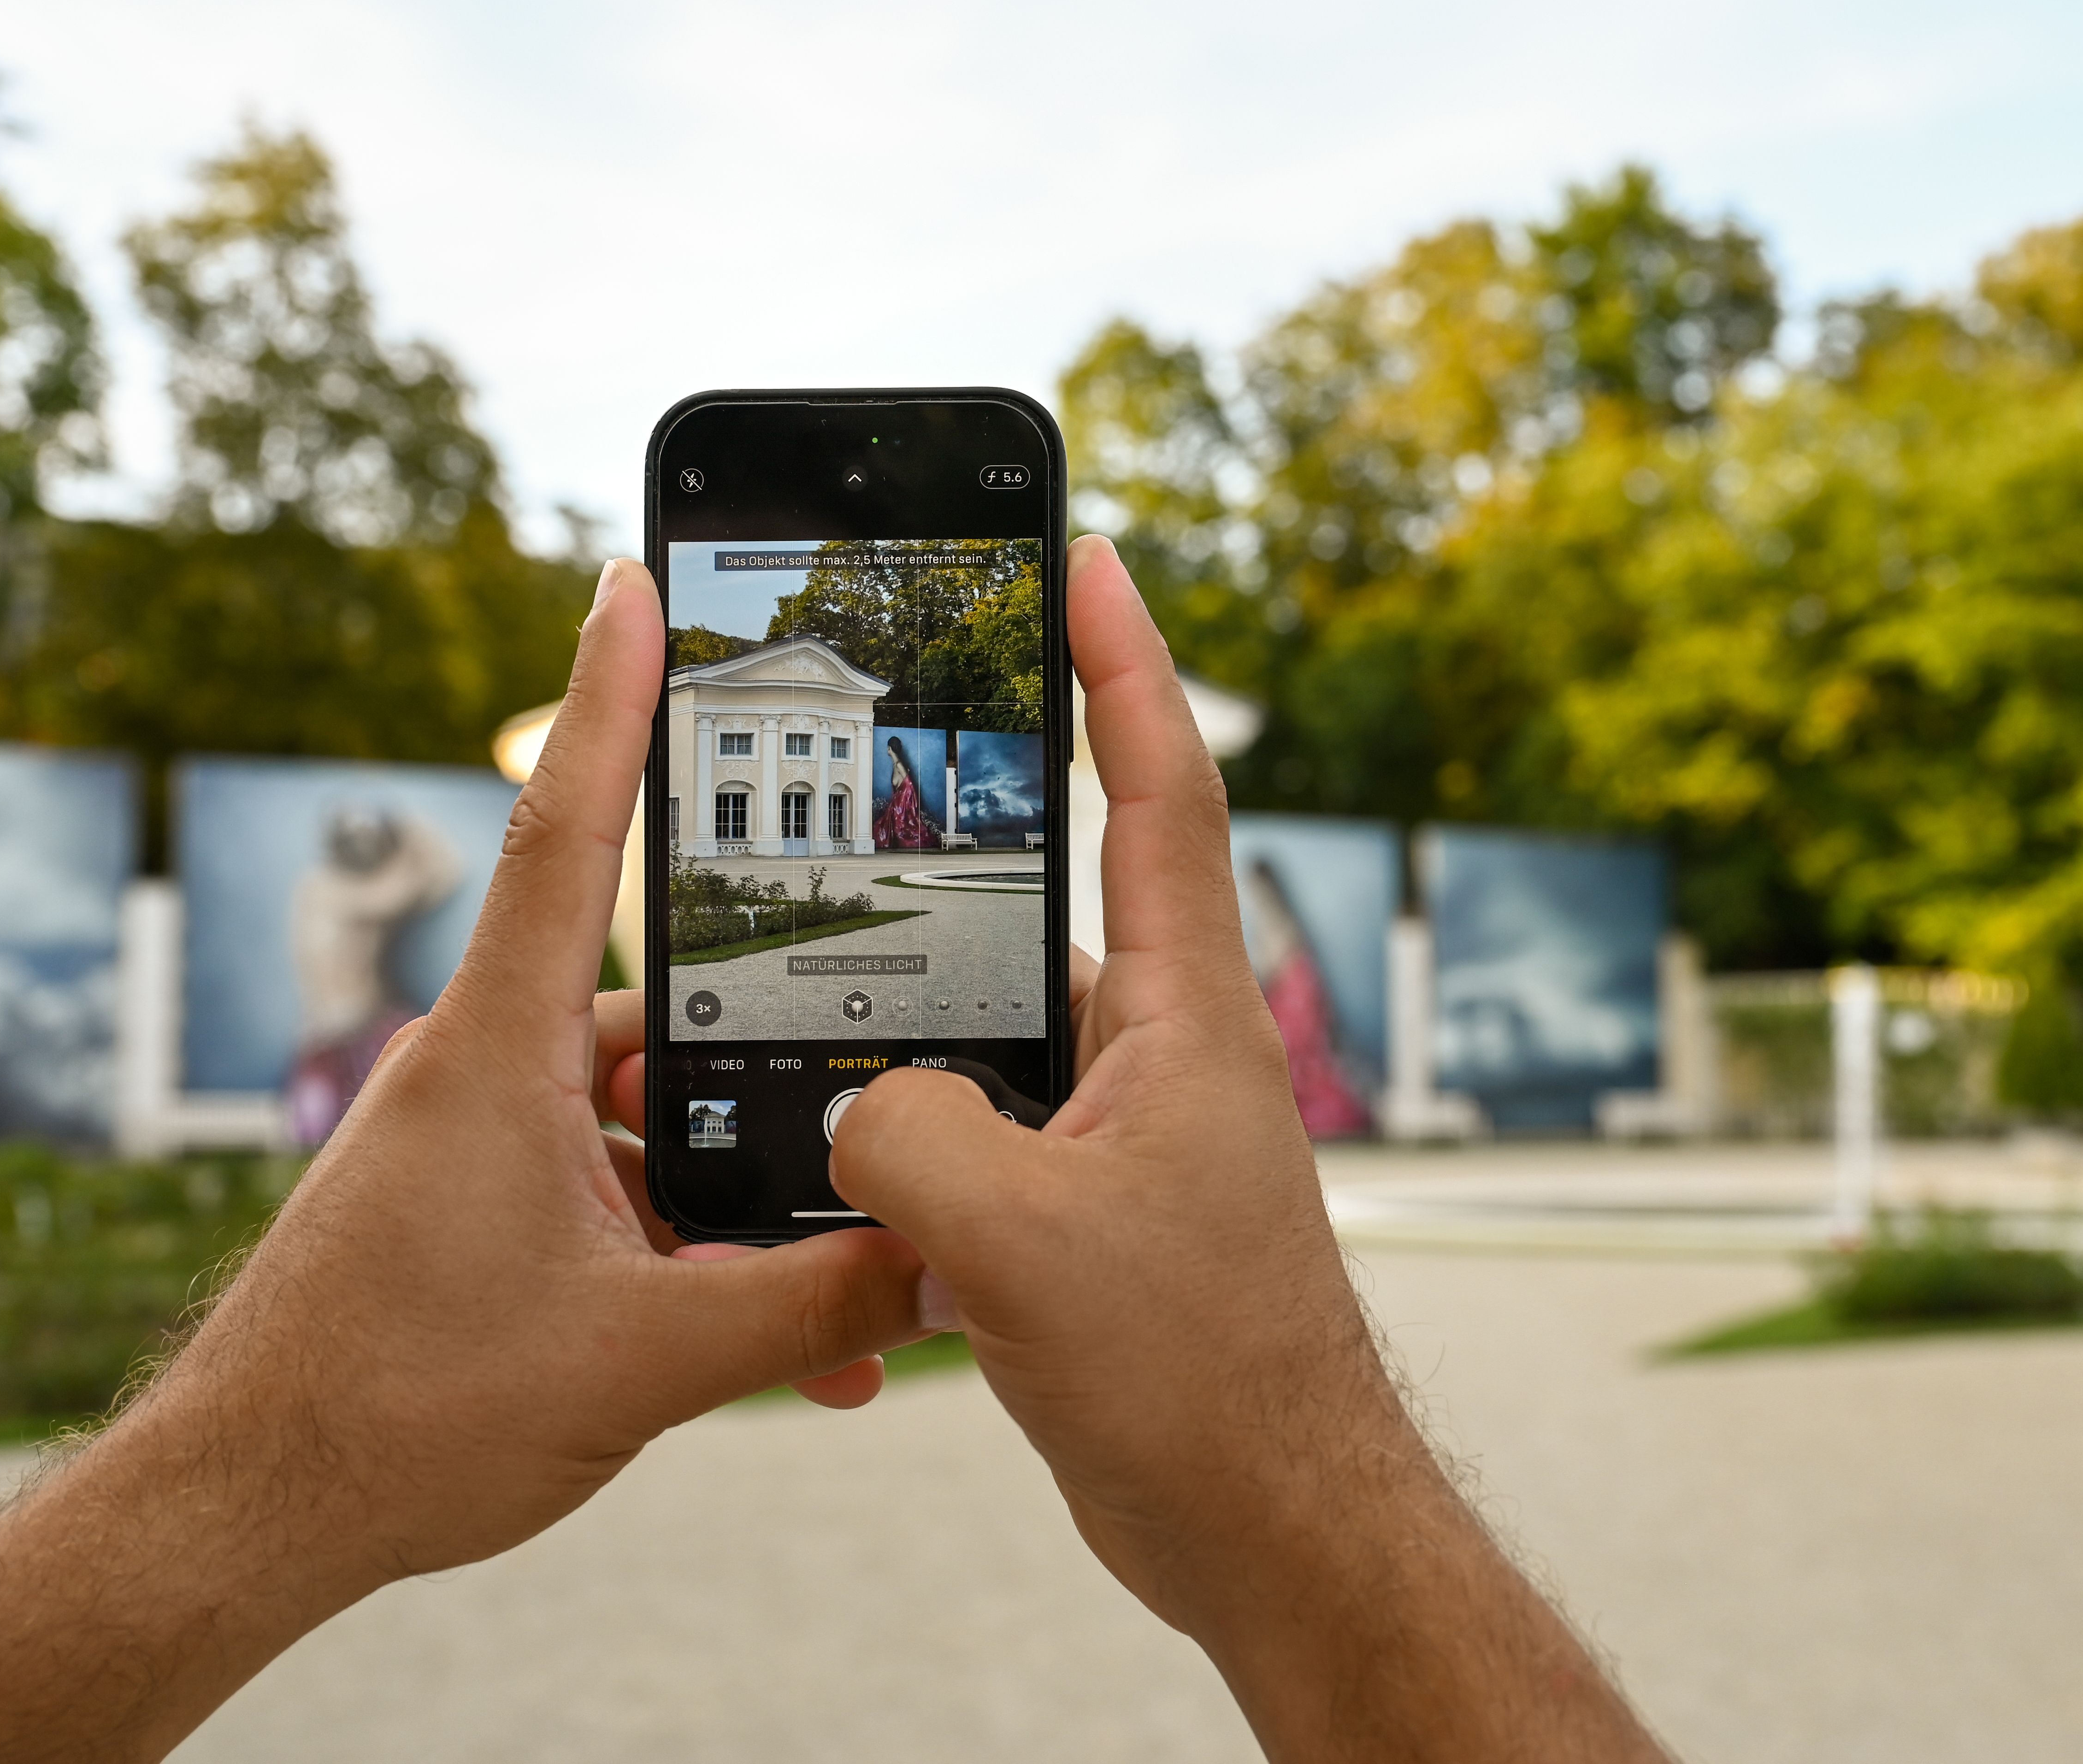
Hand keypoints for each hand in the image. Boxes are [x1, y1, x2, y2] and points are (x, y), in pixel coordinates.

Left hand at [135, 555, 932, 1575]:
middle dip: (769, 1072)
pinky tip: (769, 1342)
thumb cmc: (397, 1420)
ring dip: (738, 1201)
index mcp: (496, 1055)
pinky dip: (688, 1251)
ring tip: (833, 1299)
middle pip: (657, 1012)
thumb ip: (807, 1307)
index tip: (627, 581)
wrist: (245, 1515)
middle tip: (867, 1098)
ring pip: (646, 1126)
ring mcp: (476, 1142)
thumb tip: (939, 1269)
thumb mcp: (645, 1361)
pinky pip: (612, 1194)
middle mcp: (481, 1072)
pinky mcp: (479, 1207)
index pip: (566, 832)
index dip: (608, 698)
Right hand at [829, 537, 1665, 1761]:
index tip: (1086, 558)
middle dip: (955, 857)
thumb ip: (909, 1140)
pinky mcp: (1087, 1219)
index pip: (1161, 793)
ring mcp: (1125, 1139)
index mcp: (1182, 1020)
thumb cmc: (1199, 1379)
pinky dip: (909, 1155)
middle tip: (859, 783)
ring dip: (909, 1044)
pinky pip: (977, 1146)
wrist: (1272, 1525)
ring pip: (990, 1042)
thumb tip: (859, 1110)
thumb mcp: (1020, 1243)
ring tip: (810, 1031)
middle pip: (1047, 908)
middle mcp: (1161, 1057)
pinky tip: (840, 1184)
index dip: (1122, 665)